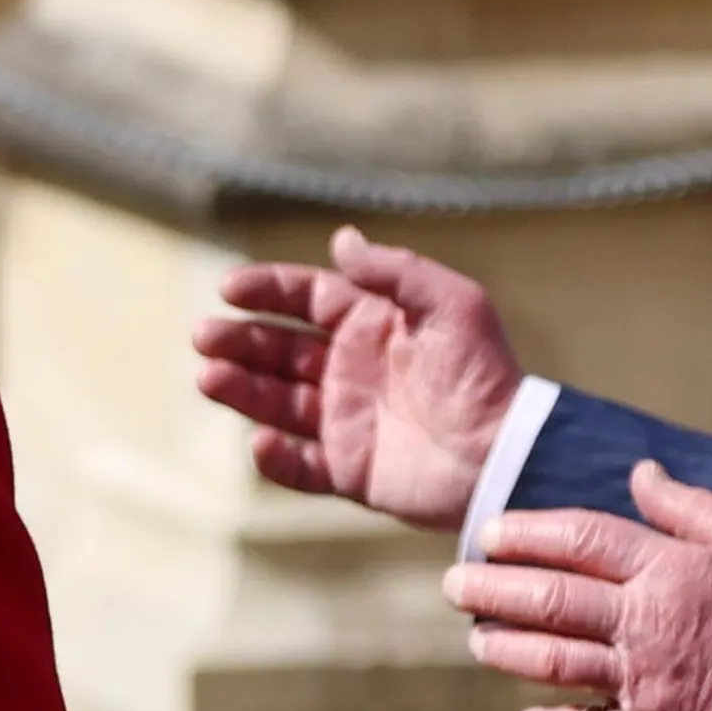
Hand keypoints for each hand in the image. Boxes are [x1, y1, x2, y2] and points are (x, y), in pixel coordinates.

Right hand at [192, 225, 527, 528]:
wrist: (507, 453)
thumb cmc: (485, 373)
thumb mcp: (453, 305)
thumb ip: (395, 272)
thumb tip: (341, 240)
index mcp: (373, 324)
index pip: (306, 297)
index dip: (267, 290)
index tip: (229, 289)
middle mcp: (352, 369)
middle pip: (279, 348)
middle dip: (239, 340)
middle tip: (204, 337)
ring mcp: (348, 421)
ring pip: (278, 402)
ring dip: (241, 390)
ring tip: (210, 378)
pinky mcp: (351, 470)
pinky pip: (301, 465)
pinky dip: (277, 458)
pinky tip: (261, 441)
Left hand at [448, 461, 711, 710]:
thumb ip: (689, 508)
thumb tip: (639, 473)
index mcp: (673, 568)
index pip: (580, 539)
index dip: (526, 533)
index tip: (489, 534)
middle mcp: (651, 620)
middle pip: (550, 598)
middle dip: (492, 589)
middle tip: (454, 586)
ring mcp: (649, 679)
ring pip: (554, 660)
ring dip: (506, 650)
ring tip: (479, 641)